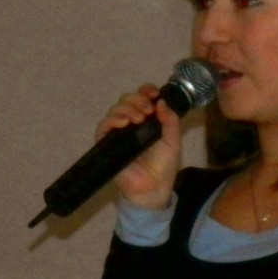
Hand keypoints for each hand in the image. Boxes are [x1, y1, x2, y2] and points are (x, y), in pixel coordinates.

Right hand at [96, 84, 181, 208]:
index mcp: (148, 119)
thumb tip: (161, 101)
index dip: (146, 90)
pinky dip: (112, 120)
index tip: (153, 92)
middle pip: (127, 100)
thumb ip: (171, 121)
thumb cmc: (164, 165)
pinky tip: (123, 122)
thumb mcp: (173, 141)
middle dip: (137, 100)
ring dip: (126, 109)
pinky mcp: (107, 143)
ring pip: (115, 109)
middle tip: (147, 111)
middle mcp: (132, 122)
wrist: (153, 188)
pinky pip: (104, 126)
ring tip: (137, 119)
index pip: (143, 97)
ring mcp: (119, 132)